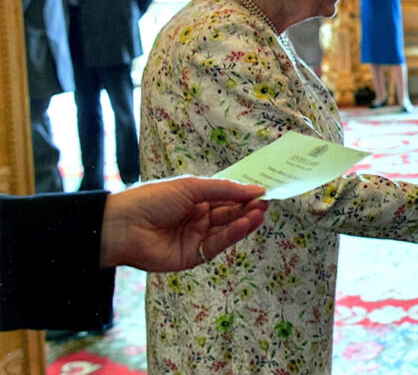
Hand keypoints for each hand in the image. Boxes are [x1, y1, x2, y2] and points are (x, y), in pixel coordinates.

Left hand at [100, 177, 267, 270]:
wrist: (123, 226)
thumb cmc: (153, 199)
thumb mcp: (191, 187)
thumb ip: (224, 190)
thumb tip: (255, 188)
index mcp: (195, 199)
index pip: (225, 197)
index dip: (244, 194)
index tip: (264, 190)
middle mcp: (198, 218)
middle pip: (229, 214)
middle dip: (247, 208)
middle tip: (267, 202)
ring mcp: (196, 238)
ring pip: (226, 229)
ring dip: (244, 221)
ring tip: (261, 211)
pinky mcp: (193, 256)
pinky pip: (217, 244)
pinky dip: (233, 234)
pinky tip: (246, 223)